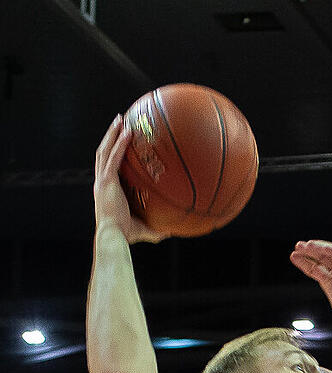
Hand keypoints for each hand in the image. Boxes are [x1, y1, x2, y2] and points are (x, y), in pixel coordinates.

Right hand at [94, 114, 166, 243]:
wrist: (114, 236)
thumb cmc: (126, 235)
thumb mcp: (144, 228)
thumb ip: (155, 229)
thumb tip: (171, 233)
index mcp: (107, 190)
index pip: (108, 167)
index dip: (111, 152)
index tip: (120, 141)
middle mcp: (102, 182)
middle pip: (103, 153)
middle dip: (110, 136)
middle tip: (119, 122)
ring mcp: (102, 180)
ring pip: (105, 151)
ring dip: (112, 133)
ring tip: (121, 119)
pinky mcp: (106, 180)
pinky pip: (114, 157)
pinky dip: (119, 143)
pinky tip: (128, 132)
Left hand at [290, 240, 331, 331]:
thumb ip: (327, 284)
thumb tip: (316, 271)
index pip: (318, 270)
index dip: (306, 263)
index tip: (294, 256)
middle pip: (323, 259)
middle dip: (310, 253)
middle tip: (298, 246)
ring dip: (319, 248)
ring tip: (306, 245)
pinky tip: (322, 247)